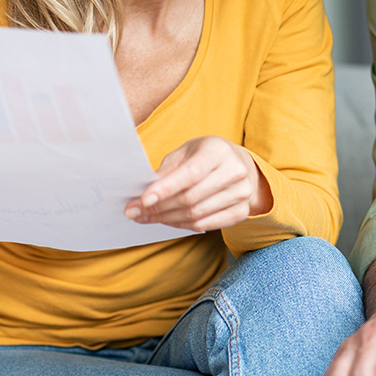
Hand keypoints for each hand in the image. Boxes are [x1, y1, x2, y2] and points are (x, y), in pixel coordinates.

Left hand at [124, 136, 270, 231]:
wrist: (238, 165)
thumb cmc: (206, 156)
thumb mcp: (186, 152)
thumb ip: (167, 171)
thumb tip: (143, 193)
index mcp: (219, 150)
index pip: (191, 174)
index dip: (165, 189)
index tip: (142, 200)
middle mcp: (235, 171)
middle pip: (190, 198)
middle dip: (158, 208)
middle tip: (133, 212)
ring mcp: (241, 193)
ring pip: (196, 215)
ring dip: (166, 219)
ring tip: (146, 217)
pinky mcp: (242, 211)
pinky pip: (205, 225)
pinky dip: (181, 225)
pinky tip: (167, 220)